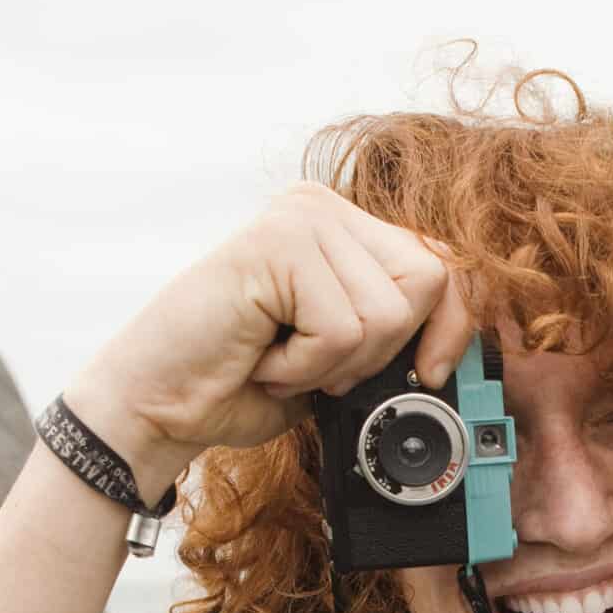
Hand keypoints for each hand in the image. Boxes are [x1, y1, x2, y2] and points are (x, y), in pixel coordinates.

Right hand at [61, 181, 476, 474]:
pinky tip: (261, 357)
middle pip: (427, 280)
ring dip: (335, 364)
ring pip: (386, 313)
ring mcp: (298, 219)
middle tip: (319, 366)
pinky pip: (342, 329)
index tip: (431, 374)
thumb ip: (392, 333)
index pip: (441, 261)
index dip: (452, 325)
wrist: (159, 404)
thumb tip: (453, 352)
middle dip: (384, 350)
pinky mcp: (276, 244)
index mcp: (344, 227)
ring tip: (280, 359)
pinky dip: (306, 367)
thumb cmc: (242, 384)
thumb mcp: (340, 357)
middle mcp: (322, 208)